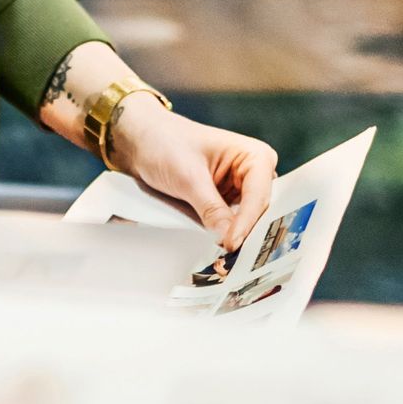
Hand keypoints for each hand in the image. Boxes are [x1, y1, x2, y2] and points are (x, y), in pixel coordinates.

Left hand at [107, 98, 278, 251]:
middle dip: (250, 234)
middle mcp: (254, 174)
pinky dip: (226, 237)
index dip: (247, 222)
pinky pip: (232, 225)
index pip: (258, 196)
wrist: (142, 141)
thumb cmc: (166, 143)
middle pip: (260, 212)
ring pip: (248, 223)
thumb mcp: (188, 177)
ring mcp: (241, 190)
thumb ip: (211, 209)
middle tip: (240, 261)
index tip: (232, 244)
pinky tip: (221, 253)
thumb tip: (229, 240)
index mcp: (254, 156)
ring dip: (239, 240)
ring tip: (232, 262)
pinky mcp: (226, 203)